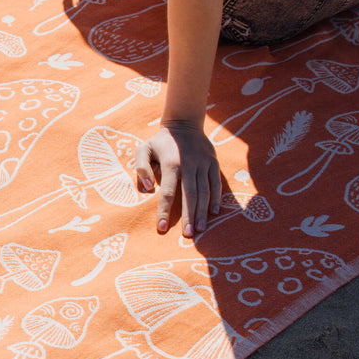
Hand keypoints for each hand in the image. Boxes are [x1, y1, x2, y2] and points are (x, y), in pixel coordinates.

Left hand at [136, 121, 221, 236]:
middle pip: (189, 195)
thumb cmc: (160, 141)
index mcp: (171, 164)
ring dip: (203, 211)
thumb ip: (141, 168)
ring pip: (204, 191)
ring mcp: (203, 163)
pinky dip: (216, 198)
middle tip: (188, 235)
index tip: (161, 228)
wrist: (184, 123)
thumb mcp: (144, 148)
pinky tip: (214, 213)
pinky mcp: (213, 162)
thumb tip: (147, 188)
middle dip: (189, 216)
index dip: (164, 211)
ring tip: (201, 229)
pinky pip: (216, 183)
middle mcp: (189, 165)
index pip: (167, 192)